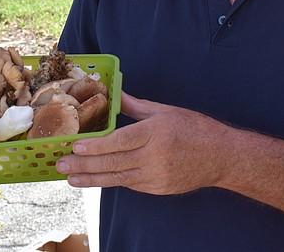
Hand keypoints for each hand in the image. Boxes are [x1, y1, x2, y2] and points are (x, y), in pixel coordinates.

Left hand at [56, 92, 225, 194]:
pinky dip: (111, 181)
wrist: (221, 157)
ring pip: (117, 178)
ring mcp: (156, 176)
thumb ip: (136, 106)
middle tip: (62, 164)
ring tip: (70, 177)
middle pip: (113, 163)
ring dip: (91, 179)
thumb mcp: (165, 111)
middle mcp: (154, 156)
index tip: (76, 147)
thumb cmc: (195, 129)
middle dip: (84, 165)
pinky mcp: (158, 188)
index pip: (119, 141)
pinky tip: (94, 179)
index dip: (96, 146)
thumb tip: (115, 95)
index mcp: (155, 132)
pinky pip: (129, 184)